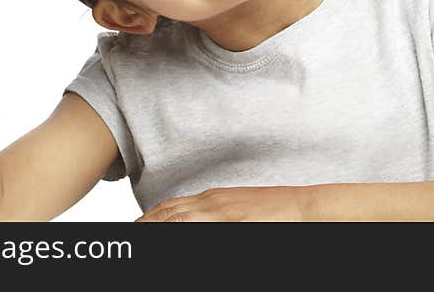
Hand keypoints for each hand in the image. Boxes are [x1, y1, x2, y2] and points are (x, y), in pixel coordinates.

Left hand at [134, 185, 309, 221]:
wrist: (305, 207)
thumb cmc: (276, 212)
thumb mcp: (239, 210)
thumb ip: (218, 214)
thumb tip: (200, 220)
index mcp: (213, 199)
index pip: (170, 207)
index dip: (149, 217)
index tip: (136, 226)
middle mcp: (212, 204)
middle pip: (167, 214)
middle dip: (144, 224)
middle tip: (128, 233)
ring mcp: (221, 213)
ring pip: (176, 219)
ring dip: (155, 226)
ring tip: (135, 234)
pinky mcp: (231, 222)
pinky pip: (196, 225)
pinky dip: (179, 228)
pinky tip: (167, 232)